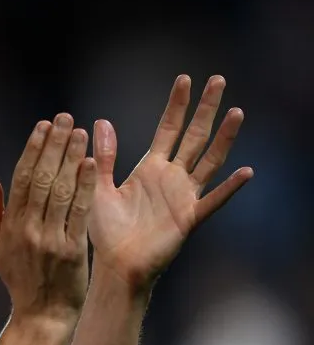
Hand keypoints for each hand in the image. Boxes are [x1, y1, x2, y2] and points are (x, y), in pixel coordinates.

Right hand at [0, 114, 96, 325]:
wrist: (42, 315)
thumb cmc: (20, 280)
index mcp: (9, 226)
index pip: (21, 179)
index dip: (33, 149)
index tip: (43, 125)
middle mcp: (27, 229)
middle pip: (42, 178)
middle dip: (53, 145)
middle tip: (65, 118)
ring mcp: (49, 238)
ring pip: (61, 190)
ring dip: (71, 157)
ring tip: (81, 132)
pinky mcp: (71, 249)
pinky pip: (79, 210)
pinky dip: (85, 185)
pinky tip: (91, 162)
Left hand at [89, 75, 253, 291]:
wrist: (115, 265)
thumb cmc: (106, 231)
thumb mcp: (99, 188)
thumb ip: (104, 157)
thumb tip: (100, 122)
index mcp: (150, 168)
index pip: (168, 129)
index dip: (176, 105)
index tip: (185, 79)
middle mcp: (171, 178)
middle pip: (194, 137)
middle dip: (205, 109)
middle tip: (218, 80)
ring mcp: (183, 196)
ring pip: (209, 161)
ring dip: (223, 138)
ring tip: (236, 112)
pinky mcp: (189, 218)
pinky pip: (213, 201)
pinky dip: (229, 188)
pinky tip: (245, 172)